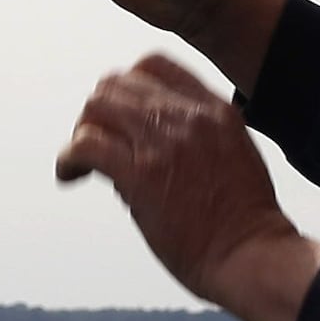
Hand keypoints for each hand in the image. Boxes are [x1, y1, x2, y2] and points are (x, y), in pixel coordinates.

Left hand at [55, 54, 319, 320]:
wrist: (250, 255)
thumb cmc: (242, 221)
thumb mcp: (233, 155)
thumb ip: (196, 136)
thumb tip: (142, 141)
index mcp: (214, 109)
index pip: (154, 65)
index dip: (126, 87)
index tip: (119, 117)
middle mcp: (188, 116)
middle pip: (118, 84)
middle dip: (99, 112)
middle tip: (96, 145)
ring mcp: (164, 143)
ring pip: (97, 107)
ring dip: (82, 133)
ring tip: (82, 162)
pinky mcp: (140, 175)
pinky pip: (86, 146)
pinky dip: (69, 158)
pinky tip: (71, 175)